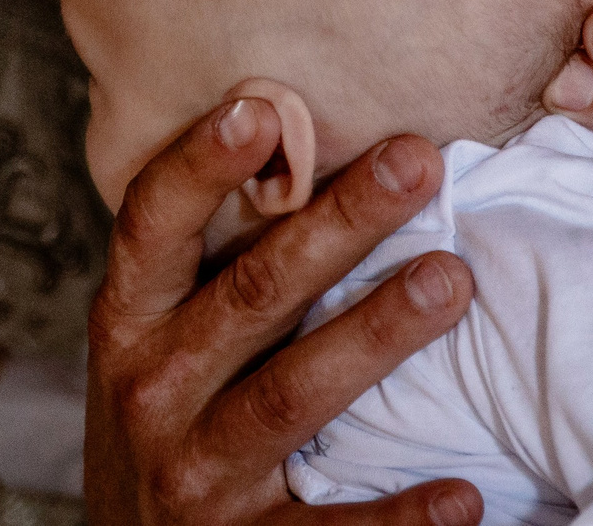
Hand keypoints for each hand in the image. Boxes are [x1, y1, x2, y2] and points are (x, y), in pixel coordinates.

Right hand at [85, 96, 481, 524]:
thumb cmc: (164, 418)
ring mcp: (196, 474)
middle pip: (251, 294)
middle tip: (416, 162)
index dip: (198, 166)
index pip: (152, 227)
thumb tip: (293, 133)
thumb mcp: (154, 340)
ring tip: (451, 282)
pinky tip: (463, 495)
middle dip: (339, 224)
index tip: (258, 107)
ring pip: (293, 394)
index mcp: (128, 322)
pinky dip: (398, 518)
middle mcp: (152, 390)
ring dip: (375, 334)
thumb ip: (208, 264)